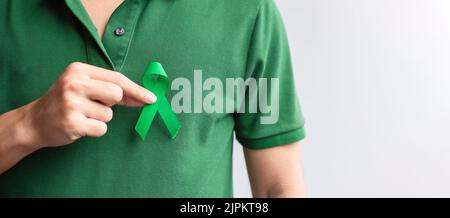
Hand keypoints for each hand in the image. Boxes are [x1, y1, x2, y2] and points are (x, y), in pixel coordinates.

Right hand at [19, 62, 156, 148]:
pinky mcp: (72, 122)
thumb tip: (144, 97)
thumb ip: (110, 89)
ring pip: (109, 114)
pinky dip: (94, 130)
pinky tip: (79, 125)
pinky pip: (101, 128)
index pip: (117, 78)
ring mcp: (72, 103)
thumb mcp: (83, 86)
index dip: (137, 90)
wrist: (34, 121)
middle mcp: (74, 83)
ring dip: (100, 118)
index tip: (151, 99)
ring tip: (82, 115)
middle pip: (117, 94)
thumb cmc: (65, 102)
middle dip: (111, 104)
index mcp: (78, 70)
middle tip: (93, 105)